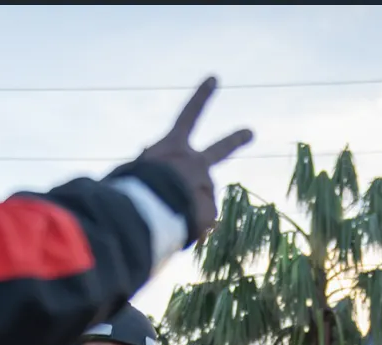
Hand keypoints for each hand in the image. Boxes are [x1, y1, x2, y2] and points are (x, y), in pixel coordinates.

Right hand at [138, 78, 254, 240]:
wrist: (146, 210)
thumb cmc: (130, 189)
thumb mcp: (133, 170)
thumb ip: (149, 166)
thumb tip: (159, 171)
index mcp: (173, 147)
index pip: (188, 115)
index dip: (201, 97)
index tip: (214, 78)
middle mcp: (195, 162)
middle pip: (220, 149)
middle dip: (234, 139)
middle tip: (250, 131)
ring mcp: (206, 186)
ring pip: (196, 202)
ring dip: (187, 211)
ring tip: (167, 216)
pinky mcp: (211, 211)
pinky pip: (197, 224)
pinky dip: (186, 228)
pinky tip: (174, 228)